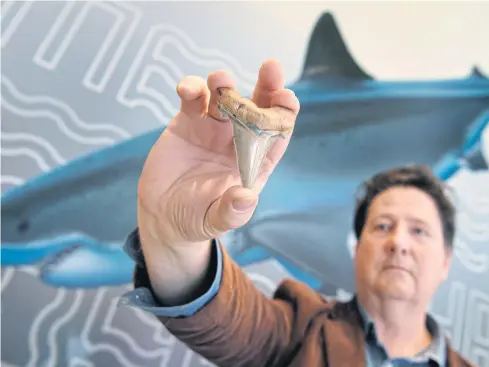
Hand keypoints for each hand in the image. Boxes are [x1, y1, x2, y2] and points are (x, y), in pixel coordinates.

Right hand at [137, 59, 299, 247]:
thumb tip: (246, 198)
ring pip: (224, 98)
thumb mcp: (215, 220)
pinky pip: (192, 100)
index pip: (276, 134)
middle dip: (267, 86)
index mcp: (254, 162)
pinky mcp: (187, 123)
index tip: (286, 98)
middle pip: (257, 108)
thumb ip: (231, 212)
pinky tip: (188, 89)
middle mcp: (237, 141)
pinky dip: (191, 90)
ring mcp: (213, 129)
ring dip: (224, 85)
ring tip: (220, 80)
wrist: (162, 214)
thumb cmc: (196, 217)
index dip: (284, 114)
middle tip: (271, 68)